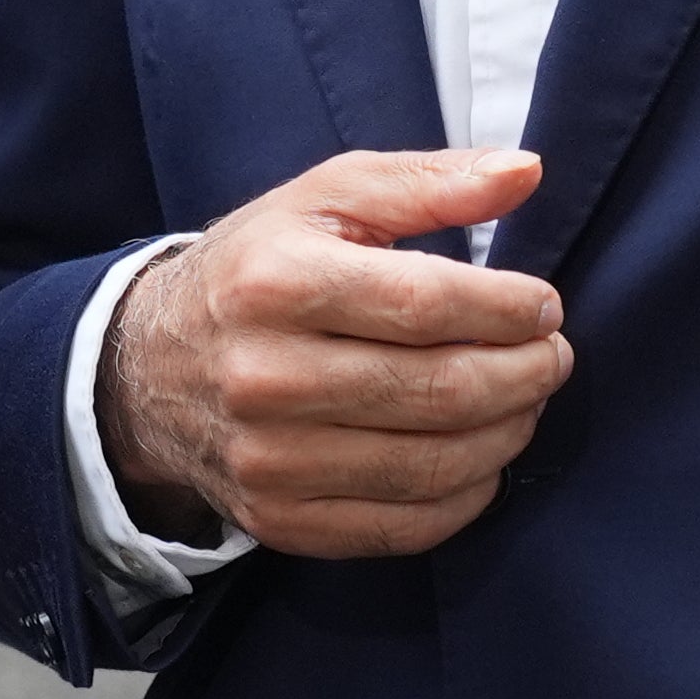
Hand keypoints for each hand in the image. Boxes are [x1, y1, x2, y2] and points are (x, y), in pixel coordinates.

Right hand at [97, 150, 567, 558]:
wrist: (147, 364)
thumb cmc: (258, 267)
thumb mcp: (326, 197)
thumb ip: (429, 181)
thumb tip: (526, 171)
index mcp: (274, 282)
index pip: (425, 304)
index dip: (509, 309)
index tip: (544, 306)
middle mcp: (262, 376)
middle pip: (438, 390)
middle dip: (525, 374)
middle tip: (553, 356)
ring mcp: (268, 459)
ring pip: (432, 465)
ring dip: (508, 434)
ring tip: (525, 400)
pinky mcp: (280, 518)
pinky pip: (405, 526)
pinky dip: (467, 495)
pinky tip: (481, 457)